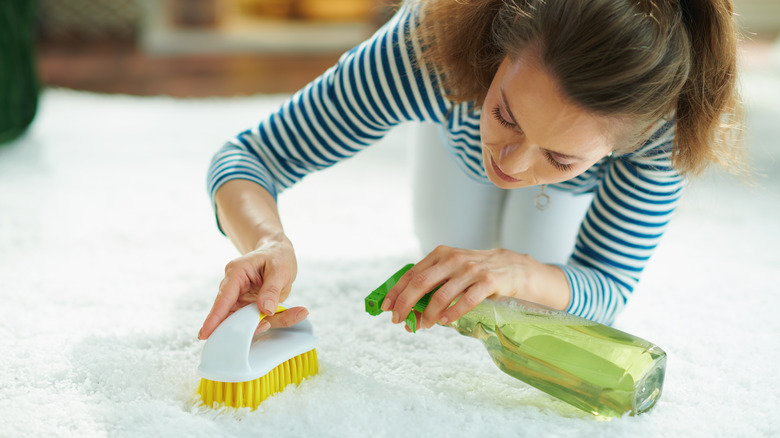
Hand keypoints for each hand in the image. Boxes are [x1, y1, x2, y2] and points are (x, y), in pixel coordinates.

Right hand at [198, 236, 304, 339]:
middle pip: (230, 314)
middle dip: (242, 327)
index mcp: (236, 272)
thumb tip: (266, 310)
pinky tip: (284, 315)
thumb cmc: (277, 256)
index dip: (214, 317)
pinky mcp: (249, 306)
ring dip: (261, 324)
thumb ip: (272, 290)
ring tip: (281, 317)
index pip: (224, 298)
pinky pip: (258, 319)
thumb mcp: (279, 269)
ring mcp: (241, 298)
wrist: (279, 253)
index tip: (206, 333)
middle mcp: (234, 287)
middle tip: (258, 330)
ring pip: (244, 320)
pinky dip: (270, 321)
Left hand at [380, 245, 548, 329]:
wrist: (512, 267)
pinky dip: (452, 313)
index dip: (396, 291)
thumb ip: (433, 287)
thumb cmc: (475, 273)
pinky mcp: (488, 281)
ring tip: (424, 326)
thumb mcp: (452, 272)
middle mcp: (453, 259)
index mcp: (440, 255)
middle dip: (406, 303)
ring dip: (429, 314)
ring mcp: (471, 269)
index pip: (412, 273)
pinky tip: (444, 322)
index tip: (386, 307)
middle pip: (421, 282)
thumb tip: (409, 314)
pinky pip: (466, 300)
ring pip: (442, 294)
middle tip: (398, 320)